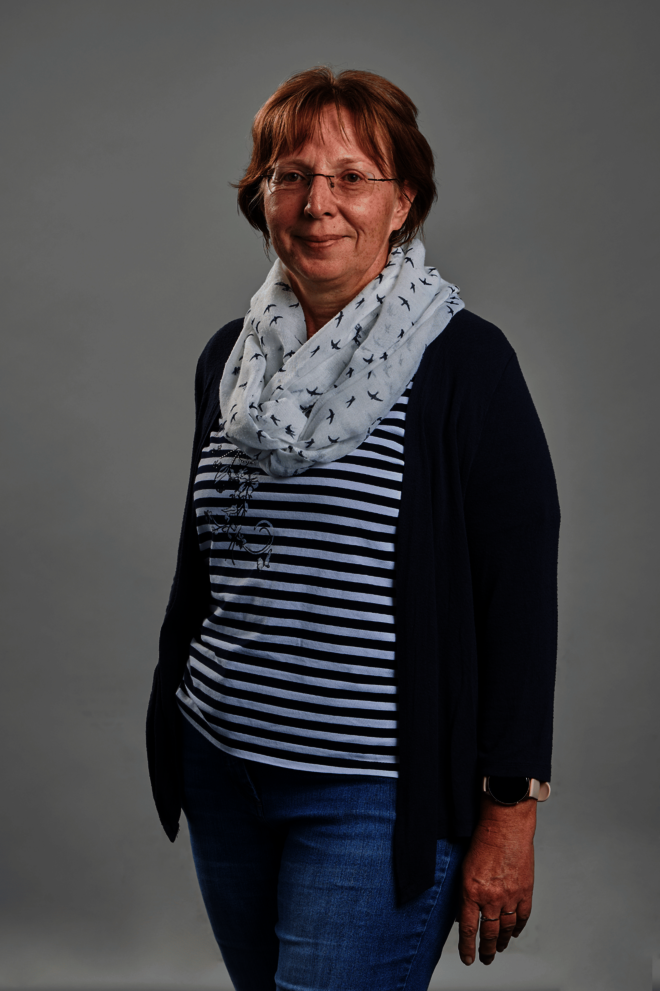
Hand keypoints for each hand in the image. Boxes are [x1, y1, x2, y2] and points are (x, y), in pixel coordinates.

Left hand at [457, 793, 535, 965]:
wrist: (506, 826)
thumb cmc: (483, 841)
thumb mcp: (464, 868)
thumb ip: (464, 893)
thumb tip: (463, 915)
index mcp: (471, 891)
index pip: (468, 929)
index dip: (467, 948)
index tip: (467, 959)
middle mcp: (490, 897)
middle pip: (488, 933)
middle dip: (485, 950)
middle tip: (484, 960)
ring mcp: (509, 896)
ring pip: (505, 929)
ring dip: (500, 942)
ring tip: (497, 950)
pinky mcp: (524, 891)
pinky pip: (521, 917)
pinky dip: (517, 928)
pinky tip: (512, 933)